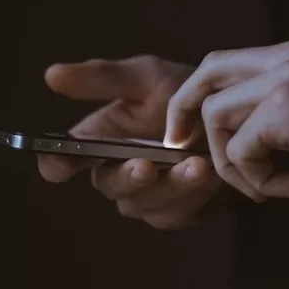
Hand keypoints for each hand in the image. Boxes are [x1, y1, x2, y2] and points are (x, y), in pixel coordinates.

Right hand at [38, 55, 288, 229]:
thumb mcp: (146, 78)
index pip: (62, 159)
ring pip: (147, 204)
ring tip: (198, 166)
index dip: (56, 164)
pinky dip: (197, 196)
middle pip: (109, 185)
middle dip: (128, 177)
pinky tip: (214, 175)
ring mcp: (148, 198)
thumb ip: (103, 78)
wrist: (238, 115)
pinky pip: (180, 213)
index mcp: (99, 140)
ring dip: (172, 187)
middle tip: (145, 165)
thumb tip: (51, 75)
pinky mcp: (180, 213)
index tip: (60, 164)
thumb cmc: (183, 92)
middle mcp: (118, 173)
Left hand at [164, 38, 288, 202]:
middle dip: (184, 112)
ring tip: (269, 187)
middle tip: (182, 148)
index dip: (202, 96)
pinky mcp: (288, 109)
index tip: (194, 132)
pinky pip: (240, 148)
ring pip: (216, 115)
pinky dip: (256, 179)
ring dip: (232, 162)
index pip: (229, 62)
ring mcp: (287, 77)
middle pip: (208, 72)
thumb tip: (248, 132)